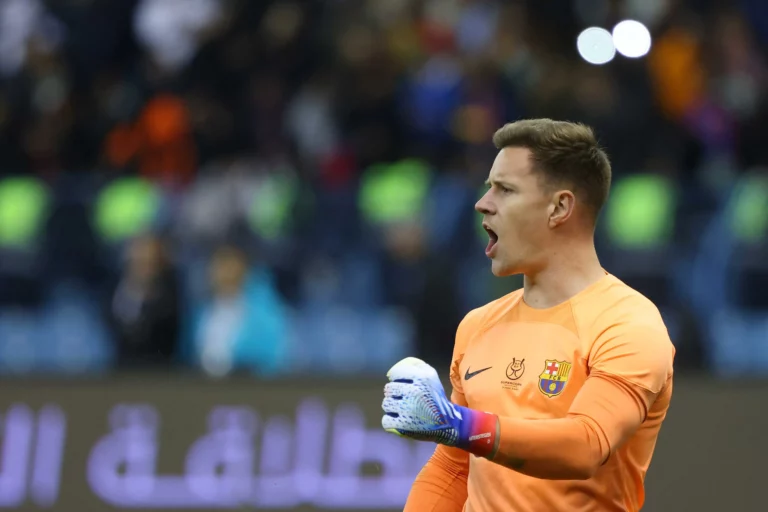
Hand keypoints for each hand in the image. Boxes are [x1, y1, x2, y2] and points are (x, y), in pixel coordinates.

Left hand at [381, 357, 498, 457]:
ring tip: (401, 410)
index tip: (400, 383)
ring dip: (391, 407)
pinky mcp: (404, 425)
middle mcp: (415, 392)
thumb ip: (416, 366)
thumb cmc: (435, 398)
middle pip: (388, 389)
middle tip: (401, 398)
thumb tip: (394, 368)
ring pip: (386, 404)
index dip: (395, 378)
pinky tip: (397, 420)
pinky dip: (390, 421)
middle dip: (393, 394)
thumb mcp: (431, 376)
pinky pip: (386, 420)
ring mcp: (409, 409)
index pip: (395, 373)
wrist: (448, 423)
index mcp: (422, 378)